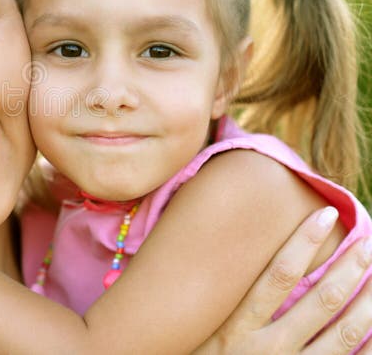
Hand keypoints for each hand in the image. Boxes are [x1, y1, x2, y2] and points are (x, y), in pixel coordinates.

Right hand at [195, 207, 371, 353]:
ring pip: (344, 333)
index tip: (326, 214)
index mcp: (238, 327)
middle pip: (321, 300)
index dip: (304, 241)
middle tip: (368, 242)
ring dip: (369, 301)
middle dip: (349, 268)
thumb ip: (220, 303)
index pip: (278, 274)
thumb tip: (241, 264)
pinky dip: (370, 343)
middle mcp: (268, 349)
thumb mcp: (200, 333)